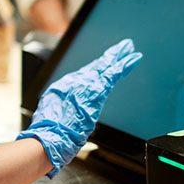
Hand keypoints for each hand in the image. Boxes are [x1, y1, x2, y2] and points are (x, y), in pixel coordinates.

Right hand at [16, 38, 141, 176]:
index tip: (106, 61)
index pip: (86, 73)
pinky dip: (124, 66)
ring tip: (130, 48)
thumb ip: (64, 107)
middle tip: (123, 47)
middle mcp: (75, 81)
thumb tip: (70, 109)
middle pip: (97, 66)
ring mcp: (86, 85)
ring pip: (106, 67)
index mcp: (65, 86)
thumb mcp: (53, 113)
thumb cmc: (49, 131)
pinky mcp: (96, 92)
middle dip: (111, 56)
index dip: (98, 66)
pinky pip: (113, 75)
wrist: (49, 136)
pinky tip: (133, 59)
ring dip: (119, 57)